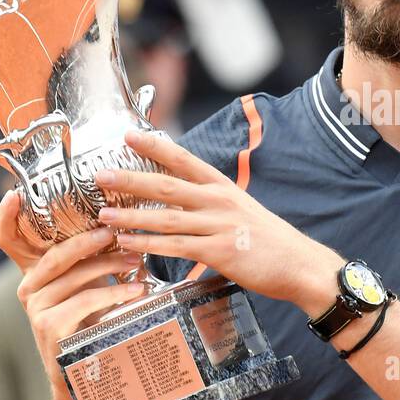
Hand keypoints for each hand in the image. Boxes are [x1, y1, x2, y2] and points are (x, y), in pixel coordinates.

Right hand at [0, 190, 149, 377]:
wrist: (85, 374)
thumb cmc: (92, 322)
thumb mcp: (88, 285)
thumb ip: (90, 260)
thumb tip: (118, 226)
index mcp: (34, 274)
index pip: (8, 240)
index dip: (5, 217)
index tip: (13, 194)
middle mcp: (28, 288)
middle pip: (56, 253)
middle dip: (90, 239)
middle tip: (116, 230)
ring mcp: (36, 309)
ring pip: (76, 276)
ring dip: (111, 264)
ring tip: (137, 258)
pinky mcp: (50, 327)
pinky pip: (86, 301)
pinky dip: (116, 292)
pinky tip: (137, 290)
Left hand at [92, 129, 342, 314]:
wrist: (298, 264)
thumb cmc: (269, 240)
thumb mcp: (241, 209)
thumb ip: (211, 202)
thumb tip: (181, 200)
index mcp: (223, 187)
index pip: (183, 160)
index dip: (155, 147)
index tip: (129, 135)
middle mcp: (219, 201)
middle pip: (166, 186)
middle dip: (130, 180)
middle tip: (100, 175)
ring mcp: (218, 226)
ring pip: (166, 218)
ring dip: (132, 217)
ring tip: (104, 215)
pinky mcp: (218, 252)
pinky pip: (176, 247)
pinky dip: (149, 246)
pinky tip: (128, 244)